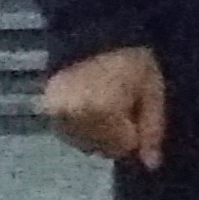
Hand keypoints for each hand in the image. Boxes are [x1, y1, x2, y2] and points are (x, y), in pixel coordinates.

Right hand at [41, 44, 166, 169]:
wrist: (94, 33)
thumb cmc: (131, 60)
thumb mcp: (151, 90)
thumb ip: (152, 128)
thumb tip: (151, 166)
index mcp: (101, 111)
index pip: (124, 146)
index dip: (135, 128)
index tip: (136, 104)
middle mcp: (74, 118)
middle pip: (103, 148)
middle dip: (117, 131)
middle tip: (121, 100)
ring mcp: (56, 116)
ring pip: (85, 144)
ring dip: (98, 130)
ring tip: (104, 98)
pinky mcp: (46, 112)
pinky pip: (70, 134)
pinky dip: (81, 125)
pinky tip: (88, 103)